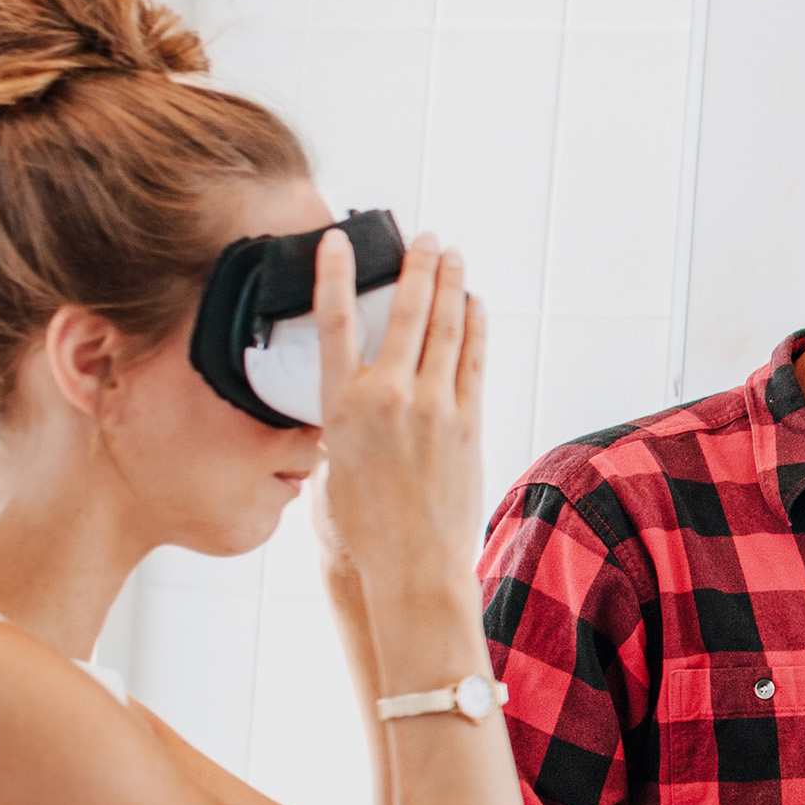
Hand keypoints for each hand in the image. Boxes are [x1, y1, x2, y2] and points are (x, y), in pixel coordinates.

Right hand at [313, 227, 485, 601]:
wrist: (411, 568)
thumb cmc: (362, 531)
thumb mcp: (328, 471)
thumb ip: (335, 431)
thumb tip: (342, 414)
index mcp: (342, 408)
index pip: (335, 323)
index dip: (333, 275)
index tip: (337, 240)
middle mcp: (389, 399)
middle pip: (407, 313)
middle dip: (417, 267)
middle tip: (424, 237)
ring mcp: (434, 407)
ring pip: (447, 329)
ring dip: (452, 286)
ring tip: (454, 256)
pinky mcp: (469, 423)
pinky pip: (474, 360)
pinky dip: (476, 327)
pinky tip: (476, 306)